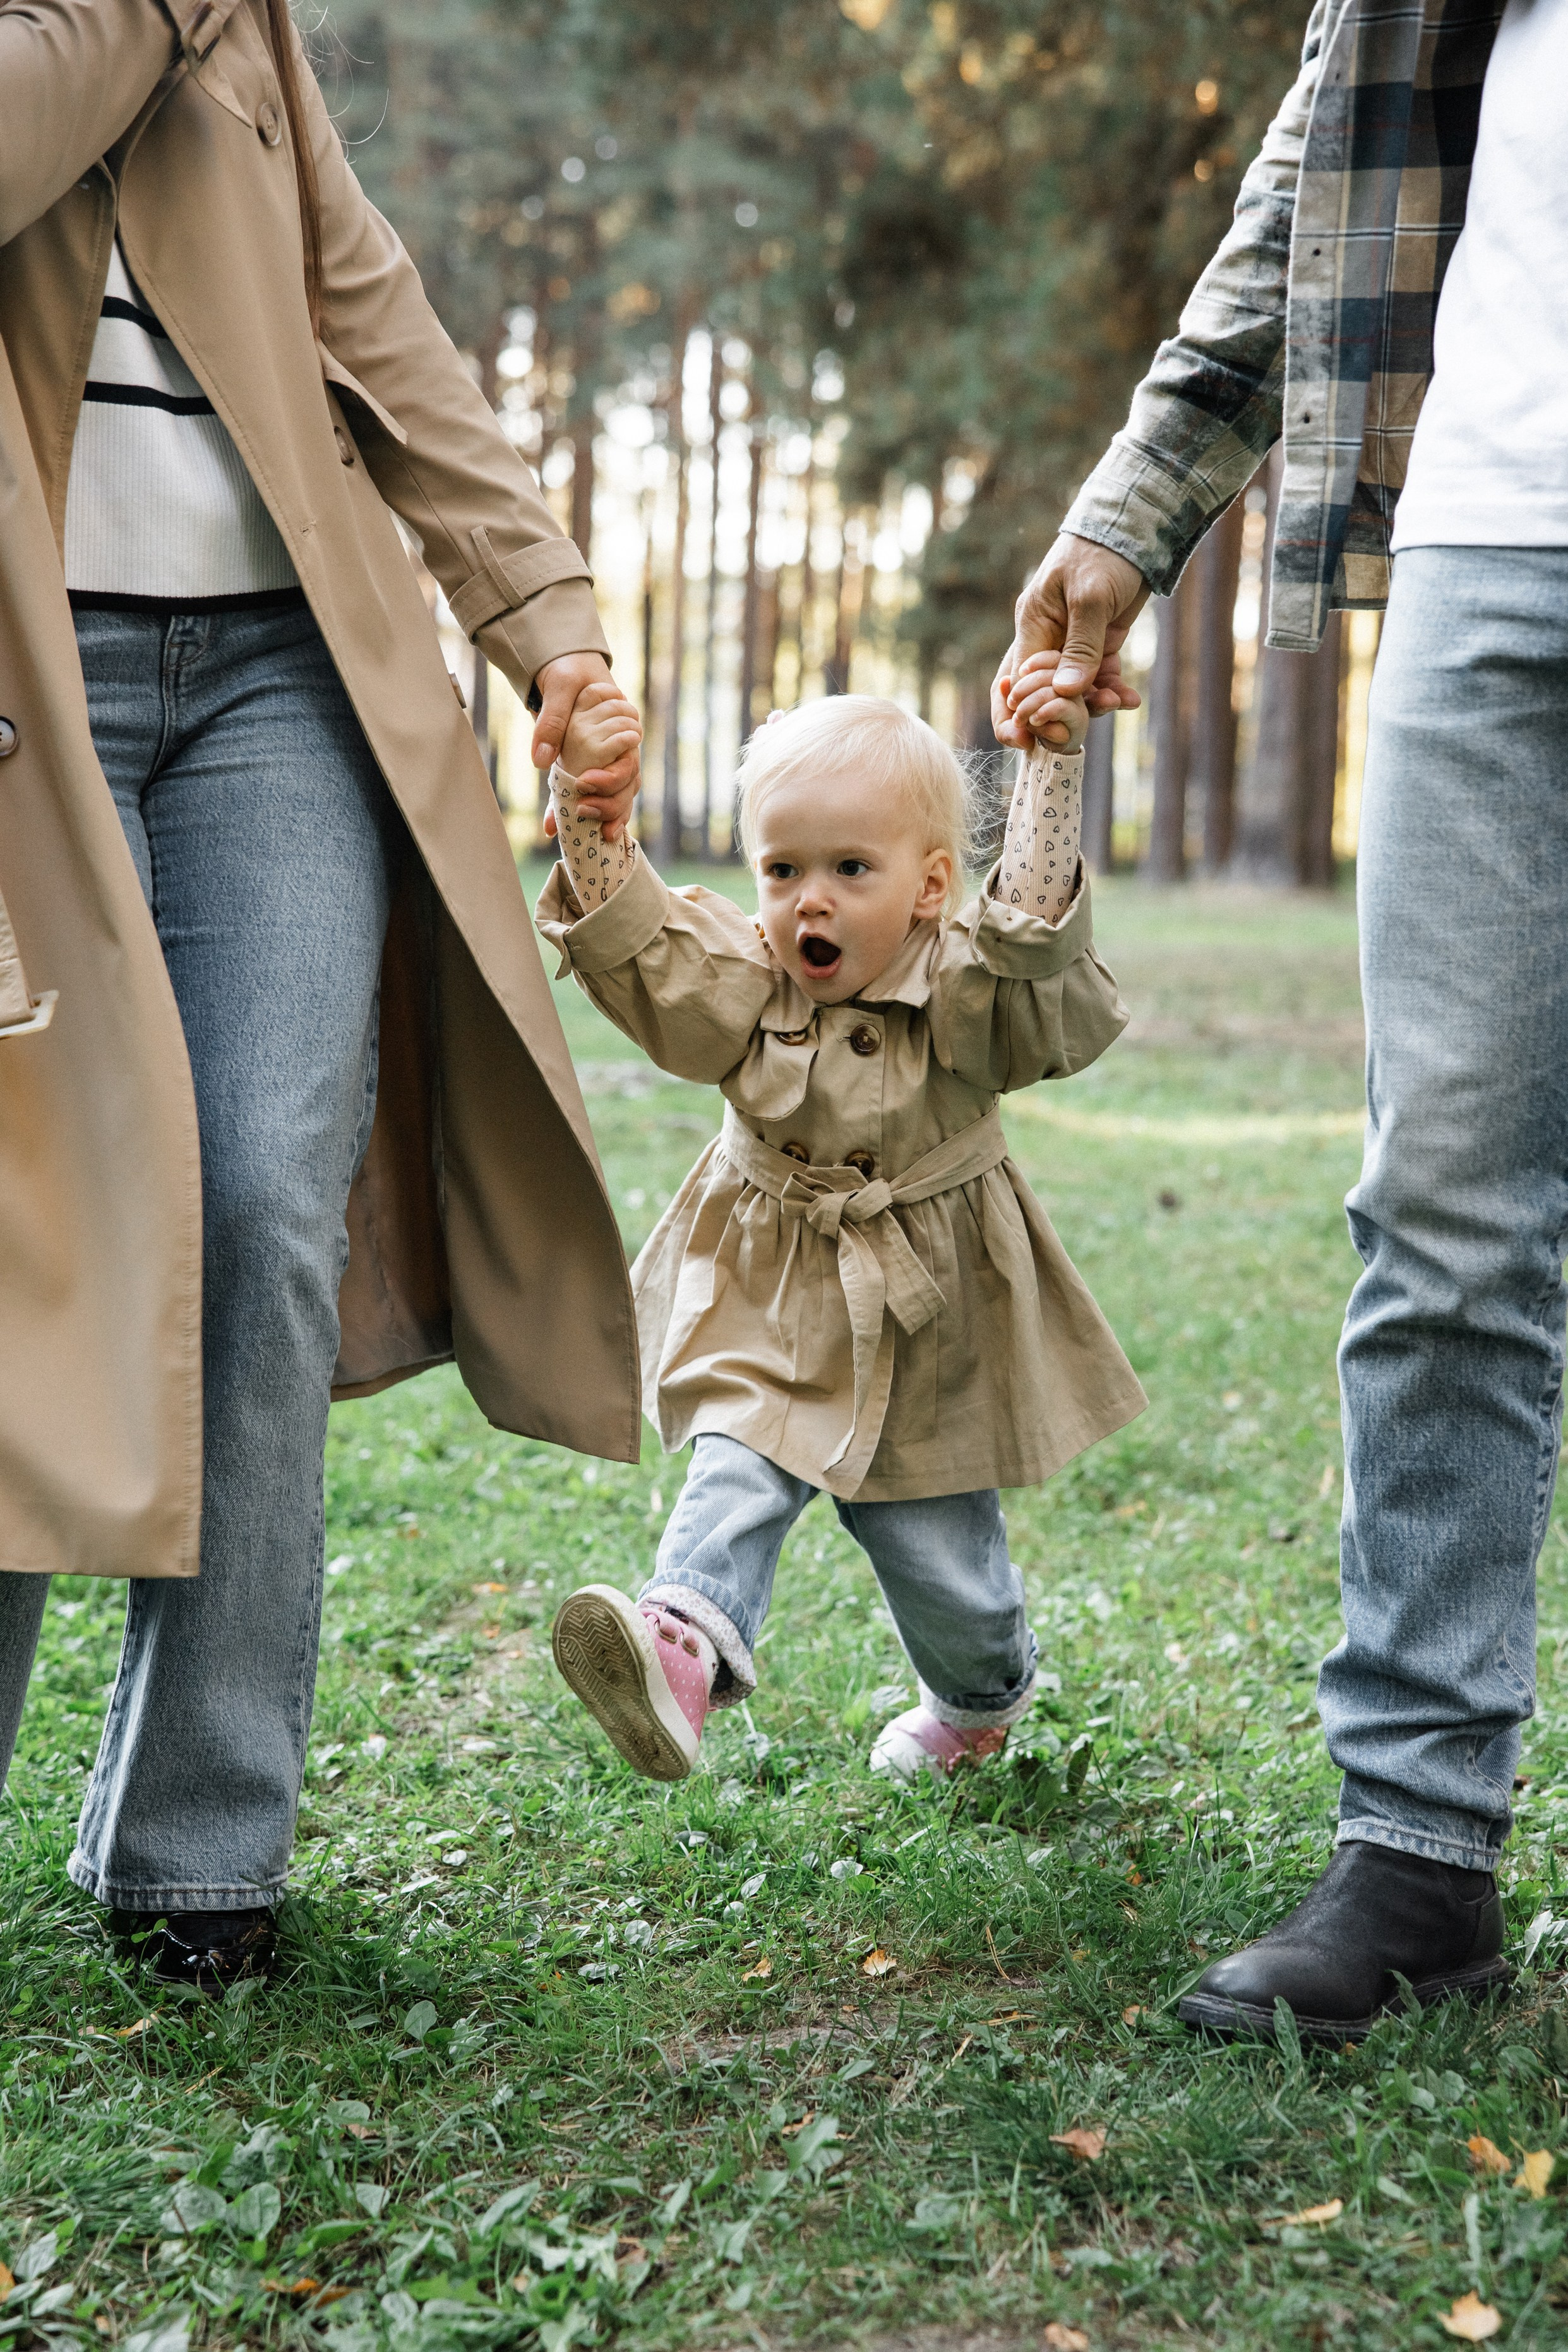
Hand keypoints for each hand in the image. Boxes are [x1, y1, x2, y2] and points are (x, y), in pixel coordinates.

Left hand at [532, 652, 640, 841]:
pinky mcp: (589, 771)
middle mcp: (620, 751)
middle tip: (584, 810)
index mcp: (622, 729)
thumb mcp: (561, 684)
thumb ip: (553, 718)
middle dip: (610, 804)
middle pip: (627, 786)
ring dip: (607, 816)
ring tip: (595, 835)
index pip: (628, 762)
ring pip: (618, 797)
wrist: (565, 668)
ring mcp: (607, 763)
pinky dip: (585, 816)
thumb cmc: (570, 671)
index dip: (612, 778)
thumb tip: (541, 759)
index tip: (585, 783)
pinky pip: (594, 797)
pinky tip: (561, 832)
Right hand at [990, 534, 1148, 750]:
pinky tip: (1130, 698)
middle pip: (1039, 692)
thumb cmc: (1104, 553)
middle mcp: (1048, 638)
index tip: (1026, 742)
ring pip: (1073, 690)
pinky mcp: (1099, 644)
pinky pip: (1099, 678)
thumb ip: (1081, 647)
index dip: (1018, 713)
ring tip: (1118, 702)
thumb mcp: (1091, 598)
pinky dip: (1113, 690)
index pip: (1016, 680)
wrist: (1136, 529)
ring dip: (1093, 704)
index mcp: (1033, 625)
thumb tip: (1065, 692)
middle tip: (1069, 739)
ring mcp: (1073, 643)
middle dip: (1054, 718)